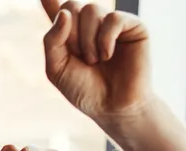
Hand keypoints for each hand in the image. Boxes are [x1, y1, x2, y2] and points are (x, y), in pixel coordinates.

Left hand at [39, 1, 151, 123]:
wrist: (111, 106)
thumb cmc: (84, 90)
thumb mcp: (56, 68)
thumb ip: (52, 40)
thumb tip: (65, 12)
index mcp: (69, 34)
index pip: (58, 9)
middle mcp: (90, 25)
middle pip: (71, 6)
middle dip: (71, 34)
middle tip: (80, 57)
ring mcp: (112, 23)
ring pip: (91, 9)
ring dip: (87, 39)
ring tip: (94, 61)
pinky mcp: (133, 26)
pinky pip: (113, 18)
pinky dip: (105, 39)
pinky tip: (107, 56)